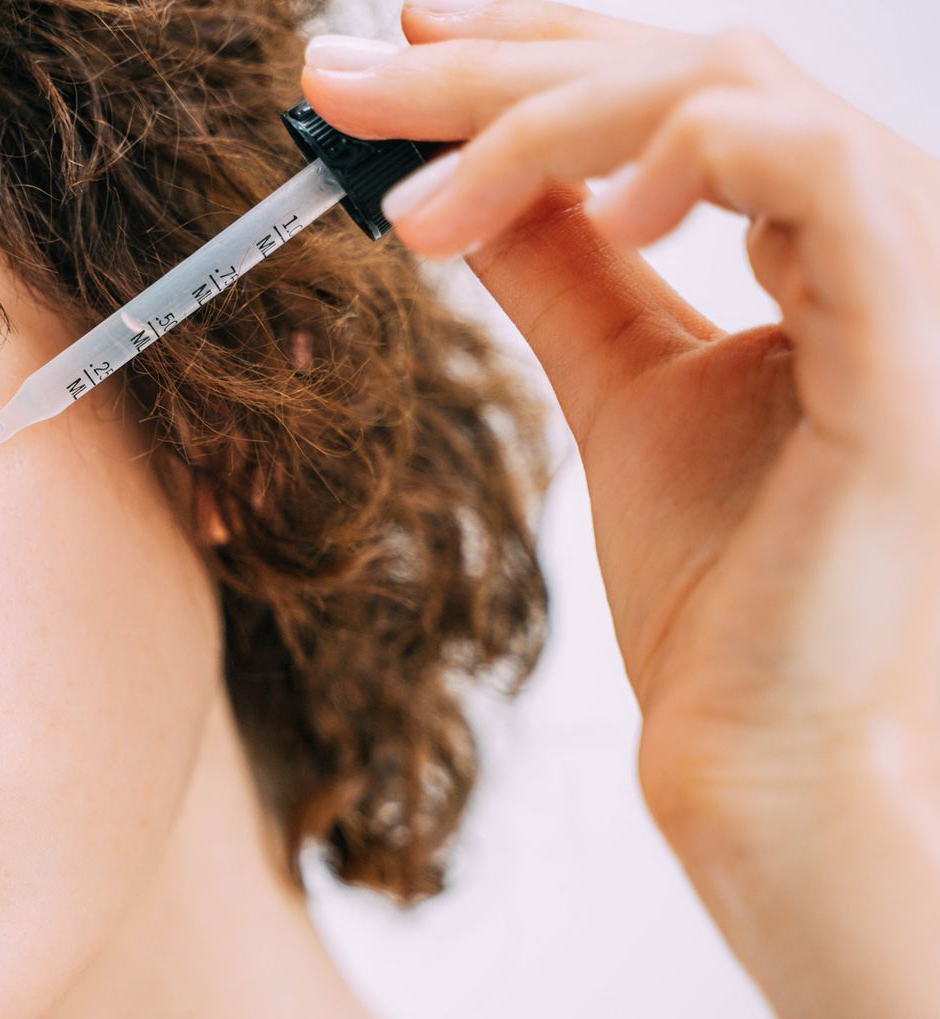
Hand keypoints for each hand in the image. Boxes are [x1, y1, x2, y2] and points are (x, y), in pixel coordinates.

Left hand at [302, 3, 939, 1018]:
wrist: (761, 739)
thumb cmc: (718, 583)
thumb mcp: (613, 383)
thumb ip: (554, 268)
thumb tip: (451, 180)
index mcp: (817, 235)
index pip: (670, 84)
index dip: (530, 45)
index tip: (390, 44)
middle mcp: (875, 226)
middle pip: (681, 63)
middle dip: (492, 63)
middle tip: (345, 74)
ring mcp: (908, 270)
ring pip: (724, 88)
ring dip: (539, 119)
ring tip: (413, 214)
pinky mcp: (909, 336)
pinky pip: (809, 171)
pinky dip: (678, 159)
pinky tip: (591, 217)